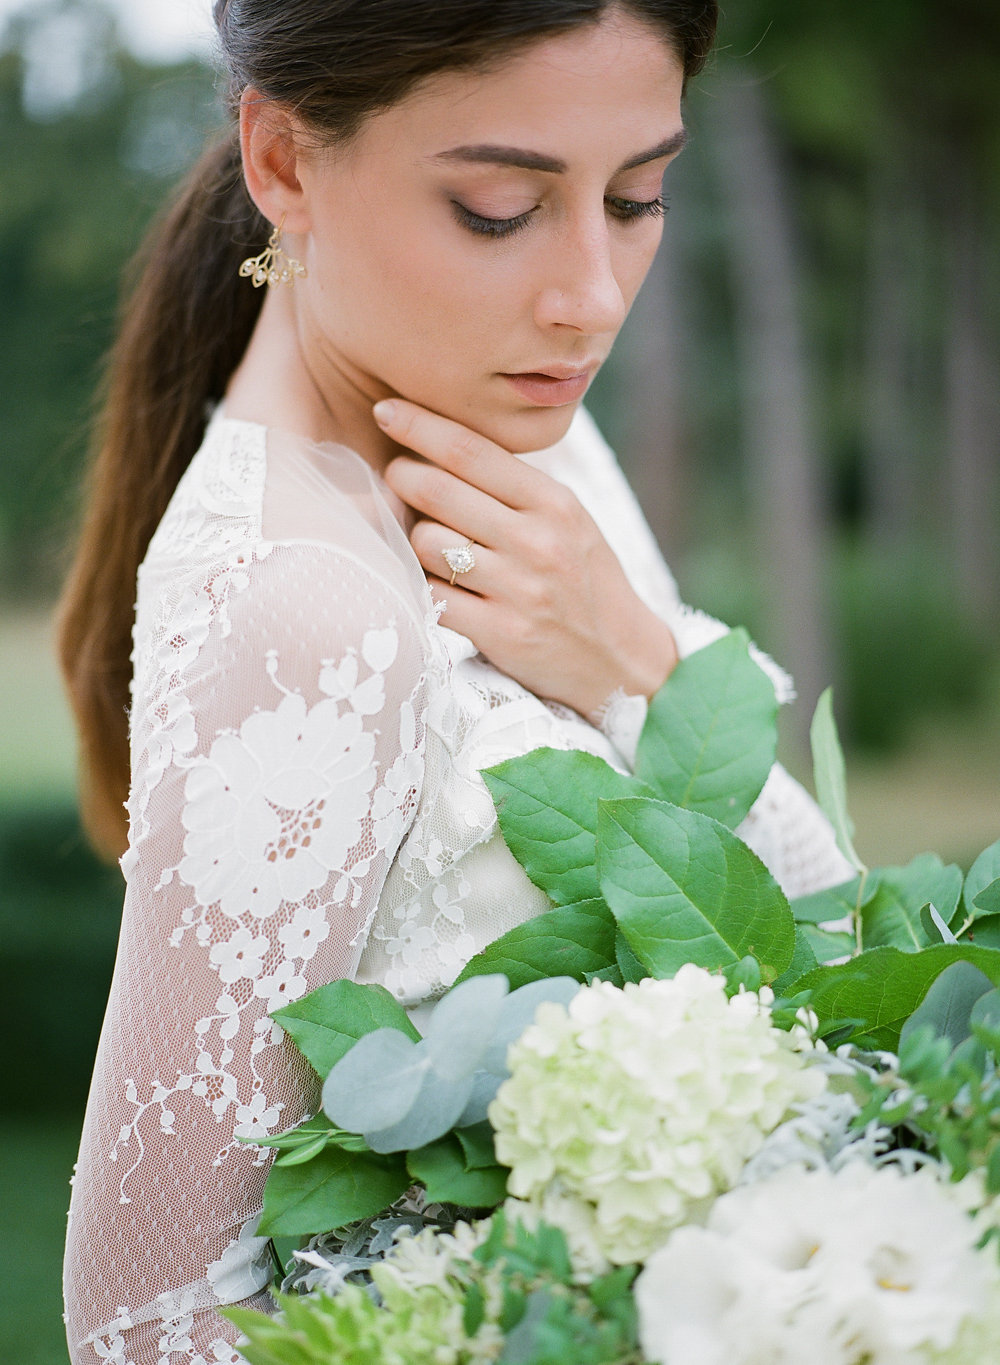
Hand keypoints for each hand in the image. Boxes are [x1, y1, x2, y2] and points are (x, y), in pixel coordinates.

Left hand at [376, 398, 677, 719]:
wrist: (622, 661)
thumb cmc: (585, 581)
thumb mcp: (569, 521)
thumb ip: (516, 487)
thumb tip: (443, 444)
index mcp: (554, 503)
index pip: (472, 450)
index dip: (420, 425)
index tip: (386, 409)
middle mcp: (537, 540)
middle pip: (437, 491)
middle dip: (401, 477)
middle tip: (394, 478)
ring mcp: (518, 588)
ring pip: (426, 542)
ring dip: (414, 539)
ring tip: (429, 544)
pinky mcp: (501, 633)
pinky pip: (432, 596)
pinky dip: (422, 587)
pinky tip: (434, 585)